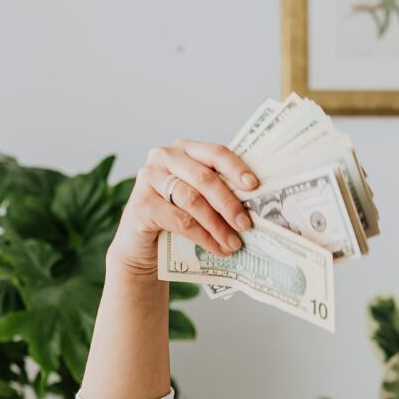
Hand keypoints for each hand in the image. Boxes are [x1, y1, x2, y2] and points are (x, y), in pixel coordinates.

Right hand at [108, 140, 260, 276]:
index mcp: (185, 149)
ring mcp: (149, 178)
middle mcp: (164, 157)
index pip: (214, 152)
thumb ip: (219, 192)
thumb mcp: (200, 199)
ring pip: (192, 200)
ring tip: (234, 243)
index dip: (235, 168)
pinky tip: (217, 248)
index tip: (254, 186)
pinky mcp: (141, 204)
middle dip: (229, 203)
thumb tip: (257, 203)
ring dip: (217, 225)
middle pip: (204, 178)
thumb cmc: (178, 218)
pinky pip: (179, 220)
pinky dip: (202, 236)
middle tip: (246, 224)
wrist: (144, 246)